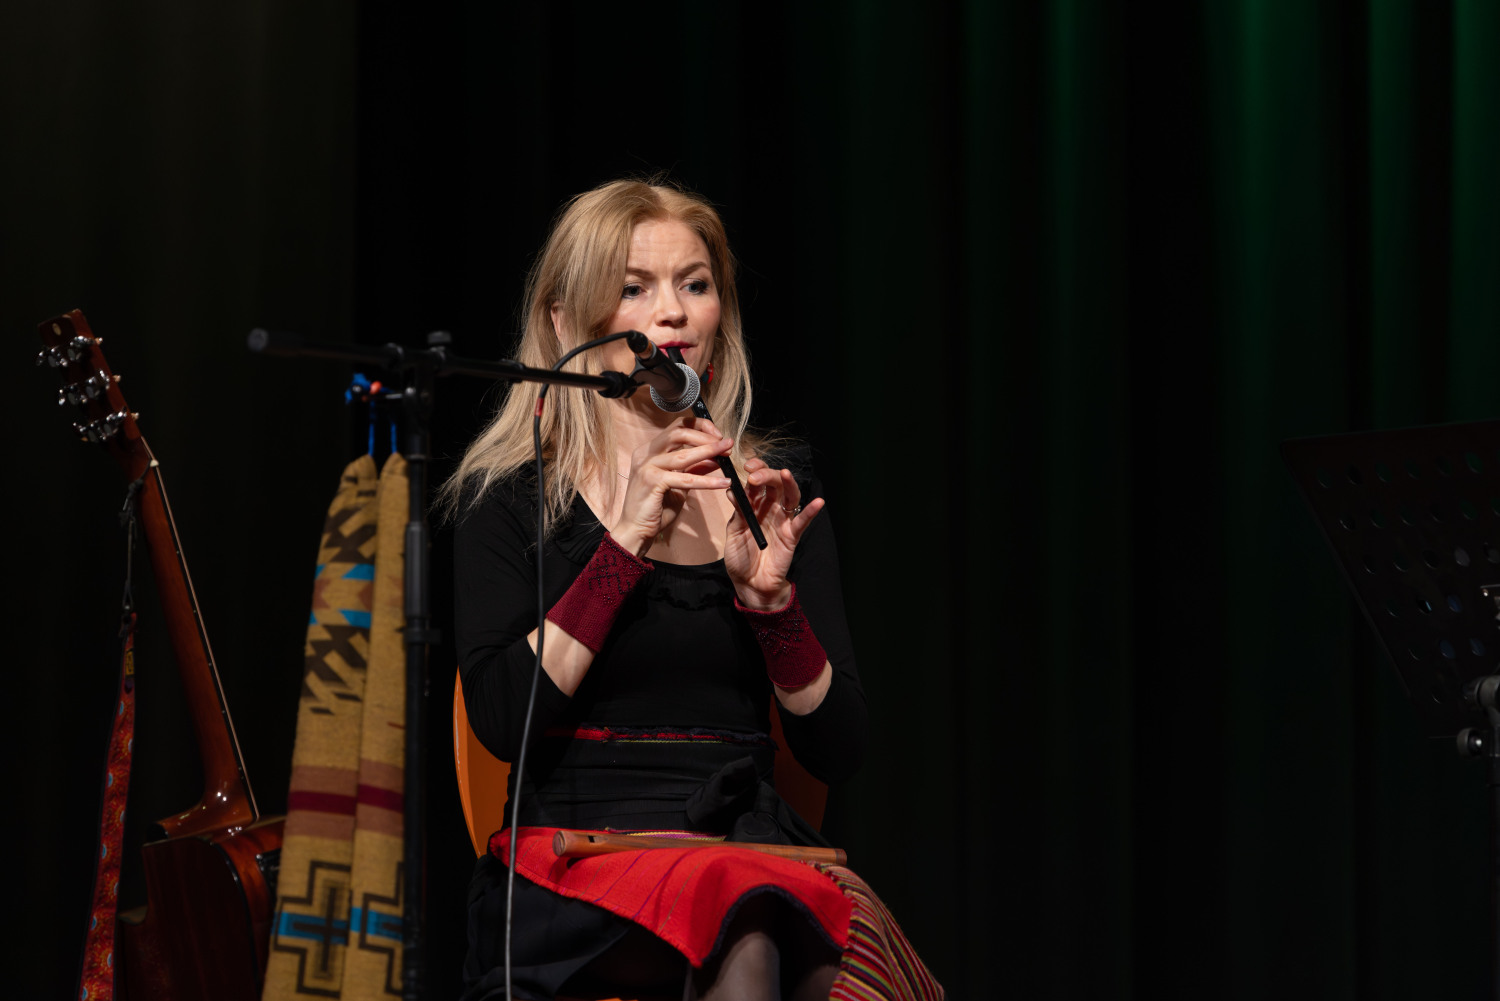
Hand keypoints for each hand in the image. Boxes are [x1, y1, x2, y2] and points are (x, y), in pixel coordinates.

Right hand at [610, 417, 732, 556]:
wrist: (637, 531)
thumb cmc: (656, 508)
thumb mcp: (679, 485)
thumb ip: (693, 469)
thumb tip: (714, 458)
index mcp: (650, 451)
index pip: (676, 426)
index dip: (699, 427)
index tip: (718, 435)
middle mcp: (646, 453)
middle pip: (679, 433)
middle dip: (706, 436)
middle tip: (726, 444)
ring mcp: (647, 466)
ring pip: (683, 453)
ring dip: (709, 452)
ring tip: (728, 454)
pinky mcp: (652, 481)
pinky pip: (685, 478)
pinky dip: (707, 481)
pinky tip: (722, 483)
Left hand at [723, 458, 824, 608]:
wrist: (749, 583)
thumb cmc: (740, 557)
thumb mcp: (734, 531)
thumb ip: (737, 512)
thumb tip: (733, 490)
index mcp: (754, 505)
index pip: (758, 482)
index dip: (754, 471)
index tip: (745, 467)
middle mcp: (770, 509)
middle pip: (774, 484)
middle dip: (766, 474)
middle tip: (754, 474)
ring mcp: (783, 521)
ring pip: (790, 496)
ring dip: (788, 483)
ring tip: (784, 474)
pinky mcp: (792, 535)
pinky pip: (803, 522)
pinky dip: (812, 511)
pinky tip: (818, 502)